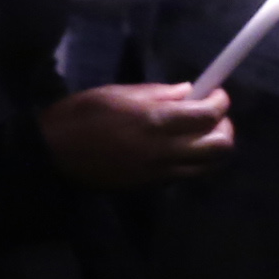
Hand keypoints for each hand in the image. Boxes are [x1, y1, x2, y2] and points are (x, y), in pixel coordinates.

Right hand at [40, 80, 235, 188]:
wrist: (54, 155)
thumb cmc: (82, 115)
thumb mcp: (117, 93)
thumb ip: (158, 94)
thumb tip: (189, 93)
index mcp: (156, 120)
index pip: (209, 114)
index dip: (220, 101)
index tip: (216, 93)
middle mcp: (165, 150)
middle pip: (221, 146)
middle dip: (224, 127)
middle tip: (211, 115)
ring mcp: (161, 172)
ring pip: (209, 165)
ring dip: (213, 147)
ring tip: (200, 134)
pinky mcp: (152, 185)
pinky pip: (187, 174)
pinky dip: (193, 161)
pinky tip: (178, 149)